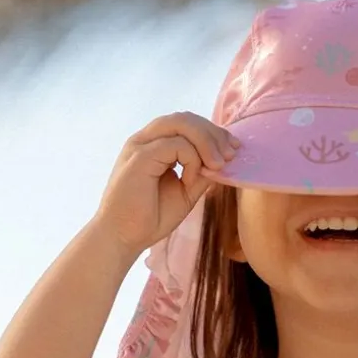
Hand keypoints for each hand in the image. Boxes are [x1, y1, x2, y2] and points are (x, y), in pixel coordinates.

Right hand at [93, 112, 238, 254]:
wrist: (123, 238)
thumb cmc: (150, 218)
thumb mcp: (186, 192)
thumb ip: (201, 173)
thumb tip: (224, 159)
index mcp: (154, 145)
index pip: (186, 123)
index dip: (213, 133)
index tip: (233, 150)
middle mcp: (145, 140)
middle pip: (185, 118)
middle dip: (214, 133)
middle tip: (231, 154)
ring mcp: (140, 145)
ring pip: (181, 123)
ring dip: (207, 141)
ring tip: (219, 164)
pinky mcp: (139, 157)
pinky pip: (176, 144)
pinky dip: (192, 159)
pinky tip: (191, 179)